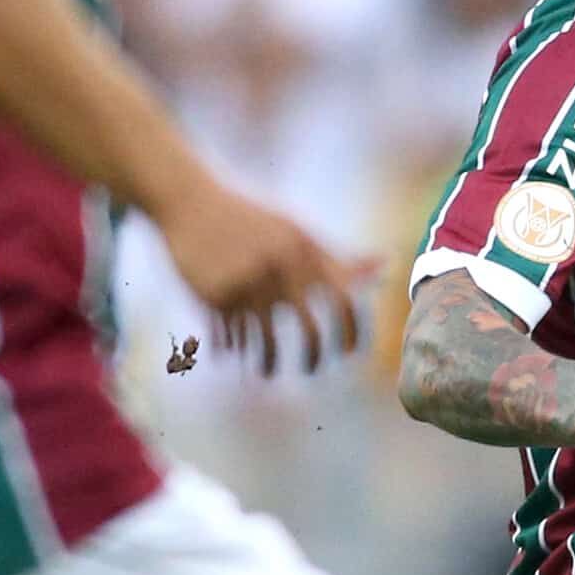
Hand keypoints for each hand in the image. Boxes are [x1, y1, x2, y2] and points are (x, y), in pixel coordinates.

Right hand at [152, 174, 370, 375]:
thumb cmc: (250, 220)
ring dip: (269, 362)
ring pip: (267, 341)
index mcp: (304, 249)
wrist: (189, 203)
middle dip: (315, 356)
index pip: (342, 298)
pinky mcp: (216, 295)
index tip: (350, 351)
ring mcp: (248, 282)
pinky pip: (232, 337)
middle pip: (311, 328)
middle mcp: (281, 267)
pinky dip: (233, 347)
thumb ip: (337, 256)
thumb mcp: (295, 232)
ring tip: (267, 372)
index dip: (351, 328)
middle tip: (313, 370)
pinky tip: (231, 352)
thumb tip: (385, 263)